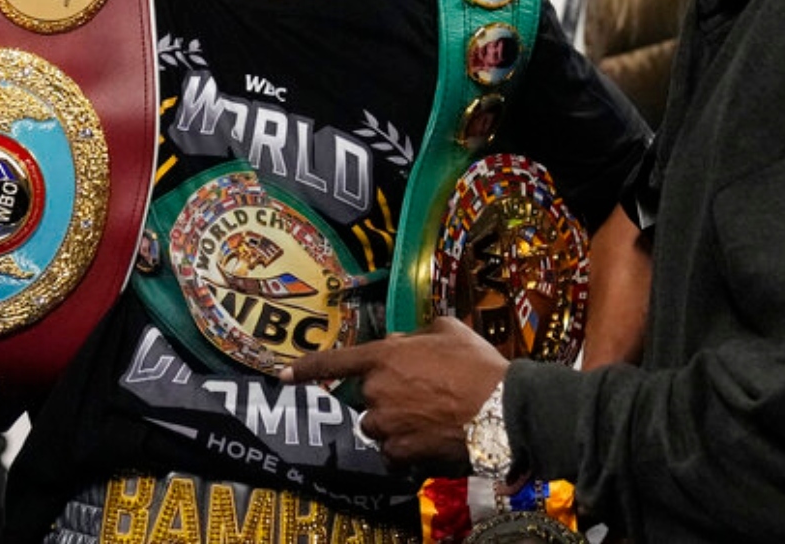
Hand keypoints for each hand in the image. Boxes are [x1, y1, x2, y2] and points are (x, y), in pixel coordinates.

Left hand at [280, 316, 508, 469]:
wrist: (503, 409)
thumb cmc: (478, 365)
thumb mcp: (448, 331)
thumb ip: (418, 334)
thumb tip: (407, 342)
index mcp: (383, 357)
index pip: (334, 361)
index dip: (306, 368)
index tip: (281, 376)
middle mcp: (376, 391)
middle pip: (367, 398)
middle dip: (388, 398)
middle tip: (424, 397)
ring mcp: (386, 424)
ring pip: (378, 428)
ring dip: (395, 426)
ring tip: (431, 421)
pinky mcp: (401, 453)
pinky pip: (392, 454)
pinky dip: (406, 452)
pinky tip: (430, 443)